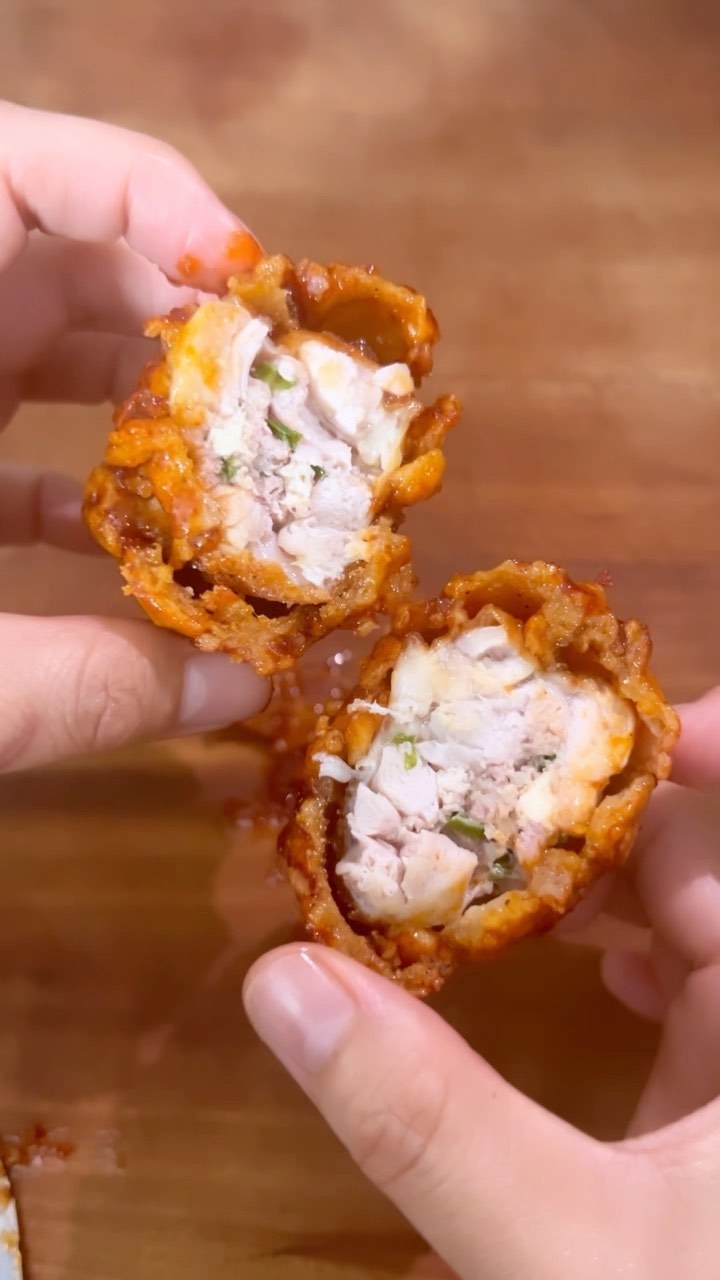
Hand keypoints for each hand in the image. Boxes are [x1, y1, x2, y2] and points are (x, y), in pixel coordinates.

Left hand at [0, 101, 267, 768]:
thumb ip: (84, 687)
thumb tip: (231, 696)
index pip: (24, 169)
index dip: (156, 202)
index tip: (254, 300)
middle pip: (63, 268)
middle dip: (185, 337)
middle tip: (284, 423)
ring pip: (37, 359)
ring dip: (143, 418)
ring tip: (237, 494)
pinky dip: (69, 491)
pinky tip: (131, 560)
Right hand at [244, 690, 719, 1278]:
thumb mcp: (564, 1253)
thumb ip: (425, 1121)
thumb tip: (280, 980)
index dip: (708, 747)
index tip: (614, 713)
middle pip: (698, 868)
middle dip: (589, 820)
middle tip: (464, 783)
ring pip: (681, 927)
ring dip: (583, 891)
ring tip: (471, 860)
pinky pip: (676, 993)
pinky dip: (605, 961)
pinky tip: (534, 960)